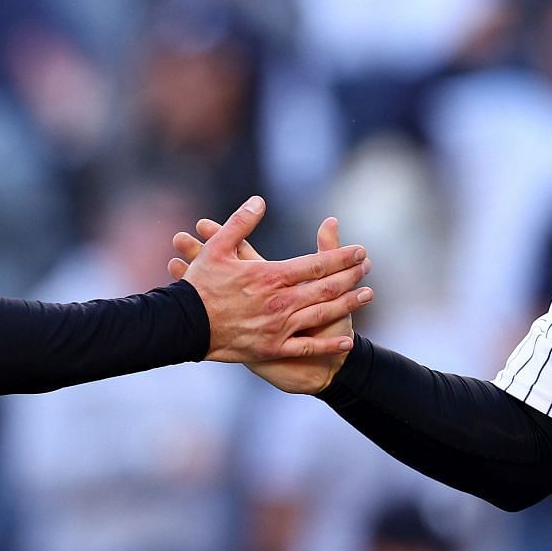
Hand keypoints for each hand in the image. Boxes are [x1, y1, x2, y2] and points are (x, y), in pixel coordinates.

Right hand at [170, 212, 364, 392]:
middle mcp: (280, 302)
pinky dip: (328, 345)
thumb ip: (240, 224)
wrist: (184, 328)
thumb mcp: (216, 249)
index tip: (360, 250)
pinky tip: (346, 341)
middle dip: (350, 276)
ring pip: (322, 314)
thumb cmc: (199, 286)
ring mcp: (278, 327)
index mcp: (270, 275)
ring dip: (348, 303)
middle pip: (326, 287)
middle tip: (368, 267)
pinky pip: (306, 347)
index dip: (342, 257)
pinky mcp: (273, 349)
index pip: (316, 264)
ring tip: (367, 295)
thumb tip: (259, 201)